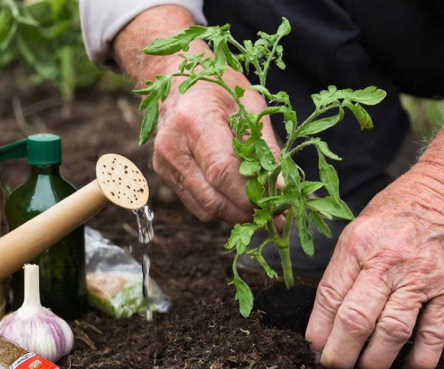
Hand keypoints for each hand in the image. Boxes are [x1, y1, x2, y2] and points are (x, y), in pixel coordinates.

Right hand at [151, 67, 280, 222]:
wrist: (176, 78)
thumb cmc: (219, 86)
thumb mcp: (250, 106)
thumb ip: (265, 148)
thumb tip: (279, 188)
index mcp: (194, 120)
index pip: (223, 171)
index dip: (252, 195)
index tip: (279, 205)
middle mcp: (172, 146)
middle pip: (213, 197)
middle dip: (248, 211)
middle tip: (278, 215)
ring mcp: (164, 163)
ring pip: (206, 208)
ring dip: (237, 214)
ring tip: (263, 208)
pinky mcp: (164, 174)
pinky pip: (197, 205)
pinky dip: (222, 208)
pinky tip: (241, 200)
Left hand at [304, 165, 443, 368]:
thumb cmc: (399, 210)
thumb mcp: (360, 228)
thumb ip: (346, 269)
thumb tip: (327, 317)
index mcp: (358, 244)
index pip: (329, 297)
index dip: (318, 331)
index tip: (315, 349)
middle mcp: (387, 261)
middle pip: (356, 320)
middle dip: (340, 355)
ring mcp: (421, 276)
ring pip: (392, 332)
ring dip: (375, 362)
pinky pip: (434, 335)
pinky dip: (420, 362)